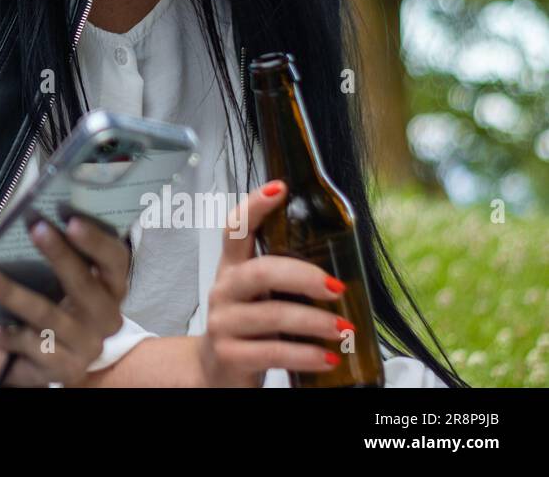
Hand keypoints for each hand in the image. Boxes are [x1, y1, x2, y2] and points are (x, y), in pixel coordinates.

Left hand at [0, 215, 129, 386]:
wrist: (55, 359)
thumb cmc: (58, 306)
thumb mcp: (69, 285)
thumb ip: (65, 259)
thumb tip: (32, 220)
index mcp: (112, 289)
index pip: (115, 261)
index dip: (97, 241)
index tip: (72, 220)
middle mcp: (106, 317)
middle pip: (83, 284)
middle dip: (58, 254)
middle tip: (34, 228)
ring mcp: (86, 346)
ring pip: (46, 315)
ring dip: (12, 292)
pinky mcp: (64, 369)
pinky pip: (30, 345)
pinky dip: (8, 334)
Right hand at [197, 180, 350, 386]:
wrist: (215, 370)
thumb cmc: (250, 327)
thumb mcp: (260, 297)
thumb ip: (284, 279)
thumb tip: (344, 267)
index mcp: (233, 268)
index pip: (235, 229)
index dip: (254, 207)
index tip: (280, 188)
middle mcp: (224, 290)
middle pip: (261, 272)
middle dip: (303, 276)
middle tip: (336, 288)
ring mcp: (223, 323)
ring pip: (272, 315)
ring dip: (314, 322)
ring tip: (344, 329)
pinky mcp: (230, 355)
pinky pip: (273, 352)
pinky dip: (306, 355)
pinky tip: (328, 358)